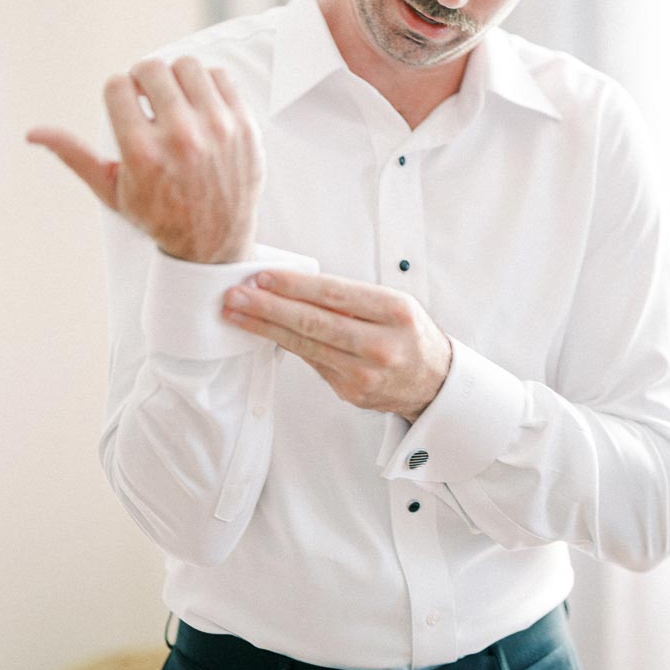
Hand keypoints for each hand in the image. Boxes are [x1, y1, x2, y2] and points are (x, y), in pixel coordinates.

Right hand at [27, 57, 264, 262]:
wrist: (214, 240)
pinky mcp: (244, 125)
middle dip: (143, 79)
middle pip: (151, 69)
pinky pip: (219, 77)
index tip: (126, 107)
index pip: (117, 86)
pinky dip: (206, 85)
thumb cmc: (157, 216)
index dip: (117, 93)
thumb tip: (32, 133)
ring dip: (175, 77)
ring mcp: (217, 130)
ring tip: (174, 100)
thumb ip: (74, 156)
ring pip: (187, 66)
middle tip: (148, 99)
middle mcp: (181, 138)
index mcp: (142, 153)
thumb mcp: (111, 191)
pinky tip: (199, 106)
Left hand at [222, 270, 451, 421]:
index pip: (334, 294)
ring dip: (265, 328)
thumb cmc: (407, 333)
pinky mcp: (352, 392)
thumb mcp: (392, 304)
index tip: (263, 277)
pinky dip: (286, 346)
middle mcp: (381, 345)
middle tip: (236, 295)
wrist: (433, 380)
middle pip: (314, 323)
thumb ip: (349, 298)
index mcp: (395, 311)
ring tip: (237, 314)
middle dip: (269, 307)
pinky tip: (264, 332)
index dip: (294, 286)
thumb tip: (291, 285)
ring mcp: (365, 374)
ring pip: (306, 346)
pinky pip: (312, 363)